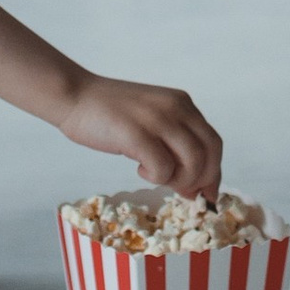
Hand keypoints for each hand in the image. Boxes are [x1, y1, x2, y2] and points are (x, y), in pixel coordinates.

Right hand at [54, 68, 223, 200]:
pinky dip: (155, 177)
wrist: (76, 96)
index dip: (214, 172)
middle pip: (209, 153)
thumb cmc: (110, 114)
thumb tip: (194, 185)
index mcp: (182, 103)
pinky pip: (163, 168)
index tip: (207, 193)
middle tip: (184, 194)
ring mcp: (158, 120)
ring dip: (178, 180)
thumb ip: (174, 142)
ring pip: (192, 163)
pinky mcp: (137, 134)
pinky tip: (138, 167)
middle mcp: (176, 108)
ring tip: (156, 176)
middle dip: (201, 181)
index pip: (213, 142)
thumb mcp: (152, 119)